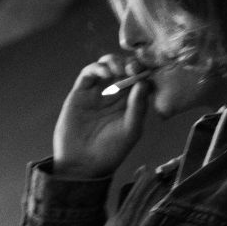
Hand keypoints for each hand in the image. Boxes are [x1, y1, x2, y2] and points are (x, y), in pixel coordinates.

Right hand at [52, 55, 150, 177]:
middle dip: (130, 64)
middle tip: (133, 68)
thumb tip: (143, 83)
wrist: (83, 164)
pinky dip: (97, 67)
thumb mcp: (131, 130)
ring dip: (114, 61)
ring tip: (119, 70)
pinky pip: (88, 73)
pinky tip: (105, 72)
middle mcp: (115, 95)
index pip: (140, 80)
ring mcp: (97, 92)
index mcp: (130, 103)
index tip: (146, 72)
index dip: (144, 73)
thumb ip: (138, 107)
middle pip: (124, 69)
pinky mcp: (80, 93)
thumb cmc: (111, 150)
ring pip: (106, 66)